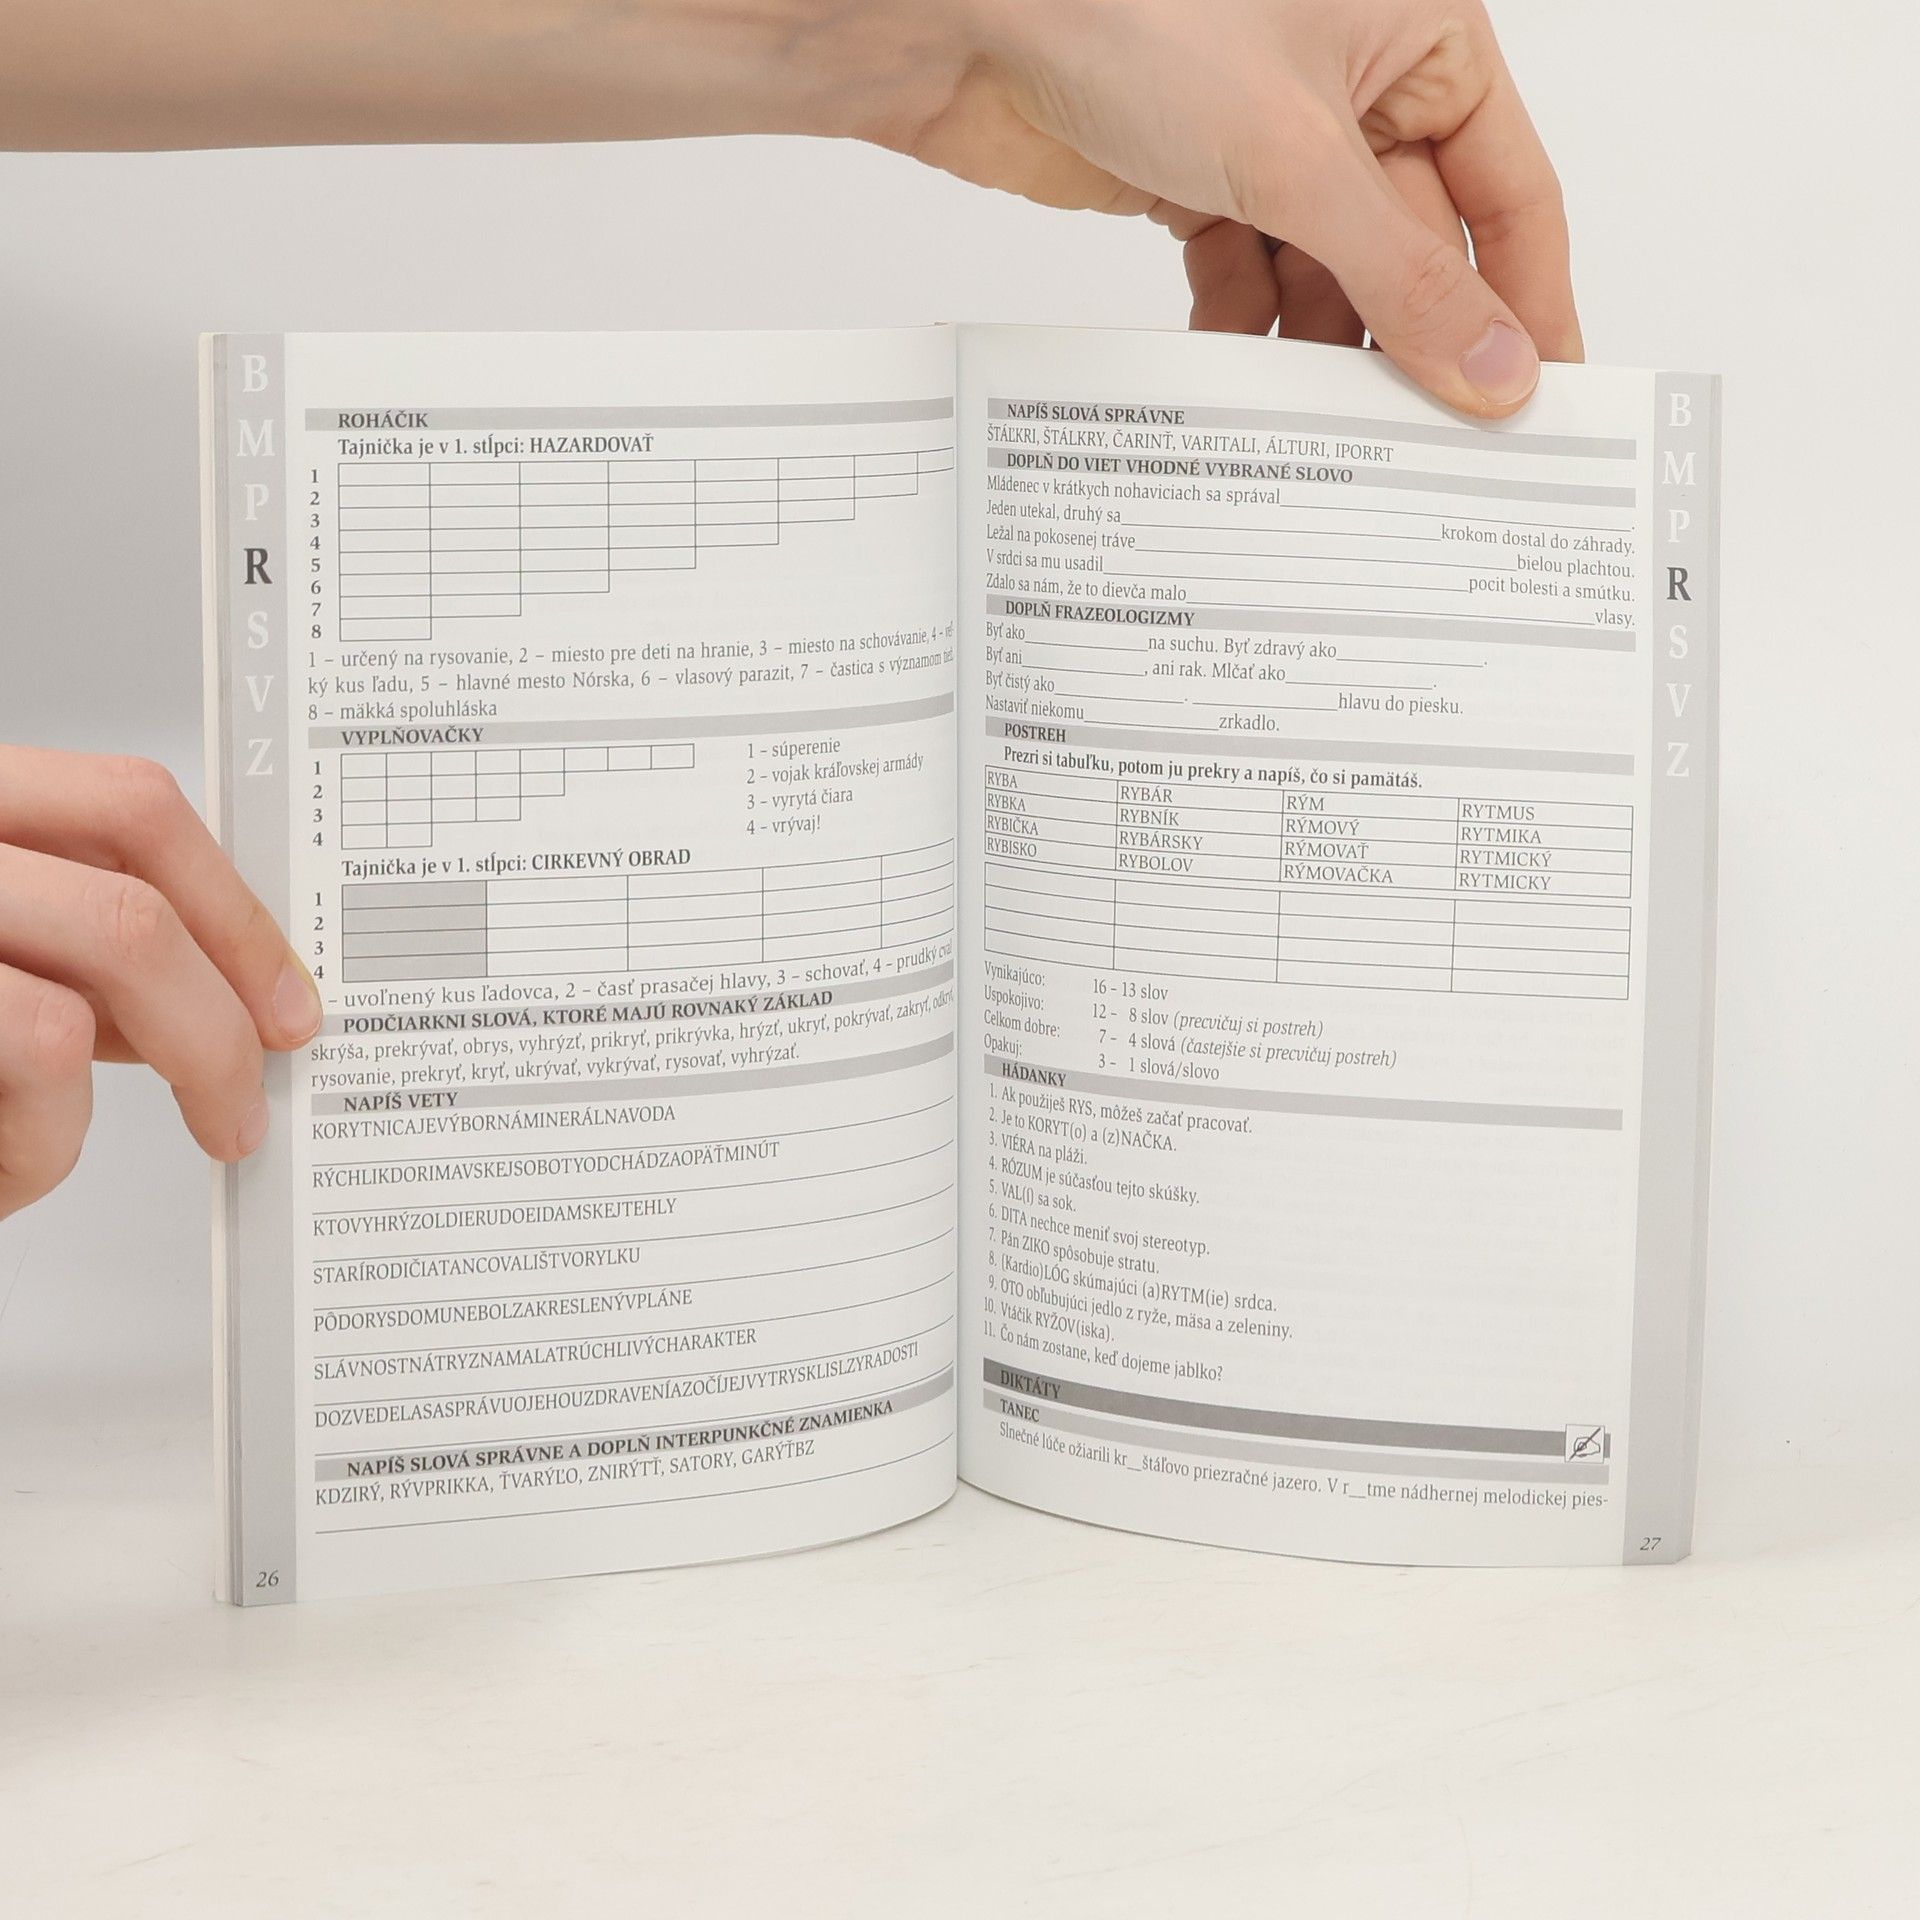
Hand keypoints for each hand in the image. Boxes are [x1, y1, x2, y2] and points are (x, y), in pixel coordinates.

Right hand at [0, 747, 320, 1218]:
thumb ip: (83, 939)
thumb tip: (234, 982)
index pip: (128, 805)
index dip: (233, 906)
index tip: (284, 993)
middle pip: (125, 915)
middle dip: (221, 1025)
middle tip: (249, 1097)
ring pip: (64, 1021)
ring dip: (141, 1090)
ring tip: (167, 1130)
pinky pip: (14, 1092)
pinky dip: (38, 1152)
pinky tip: (9, 1161)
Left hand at [869, 0, 1580, 412]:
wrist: (966, 23)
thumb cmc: (1134, 10)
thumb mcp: (1299, 158)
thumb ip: (1402, 275)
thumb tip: (1492, 363)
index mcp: (1417, 32)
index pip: (1506, 188)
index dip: (1525, 298)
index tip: (1538, 395)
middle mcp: (1353, 82)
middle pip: (1415, 244)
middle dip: (1413, 338)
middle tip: (1427, 440)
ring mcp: (1272, 136)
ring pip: (1330, 274)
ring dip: (1322, 347)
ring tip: (1324, 423)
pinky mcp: (1199, 180)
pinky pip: (1251, 277)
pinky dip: (1245, 329)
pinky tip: (1235, 373)